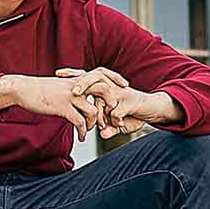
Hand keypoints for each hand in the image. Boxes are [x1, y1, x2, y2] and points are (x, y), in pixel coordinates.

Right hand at [0, 74, 104, 138]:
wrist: (23, 89)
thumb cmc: (39, 89)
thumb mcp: (60, 86)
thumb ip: (73, 90)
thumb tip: (81, 98)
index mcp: (78, 79)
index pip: (102, 78)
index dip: (112, 87)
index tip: (114, 101)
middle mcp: (77, 86)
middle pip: (105, 90)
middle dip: (109, 106)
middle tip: (108, 118)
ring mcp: (70, 96)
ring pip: (93, 111)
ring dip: (94, 124)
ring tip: (89, 130)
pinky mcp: (62, 107)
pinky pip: (79, 122)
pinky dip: (83, 132)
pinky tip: (81, 137)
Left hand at [58, 69, 181, 136]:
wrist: (152, 110)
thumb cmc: (131, 114)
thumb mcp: (117, 124)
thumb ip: (108, 128)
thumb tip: (101, 134)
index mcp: (104, 89)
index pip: (86, 78)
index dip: (73, 75)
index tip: (57, 74)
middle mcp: (111, 88)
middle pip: (94, 79)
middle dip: (82, 83)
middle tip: (73, 91)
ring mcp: (121, 95)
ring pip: (105, 90)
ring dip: (95, 95)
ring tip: (85, 100)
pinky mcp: (131, 103)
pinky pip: (119, 109)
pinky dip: (115, 115)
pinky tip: (113, 121)